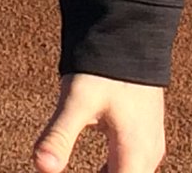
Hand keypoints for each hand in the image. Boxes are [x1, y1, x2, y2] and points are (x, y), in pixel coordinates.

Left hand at [33, 72, 165, 172]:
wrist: (131, 33)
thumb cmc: (106, 67)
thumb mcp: (78, 100)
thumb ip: (59, 135)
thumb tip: (42, 167)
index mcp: (136, 155)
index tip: (58, 171)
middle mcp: (149, 156)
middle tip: (58, 164)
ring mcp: (149, 146)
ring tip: (66, 162)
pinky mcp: (144, 136)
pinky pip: (129, 167)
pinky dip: (109, 172)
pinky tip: (92, 169)